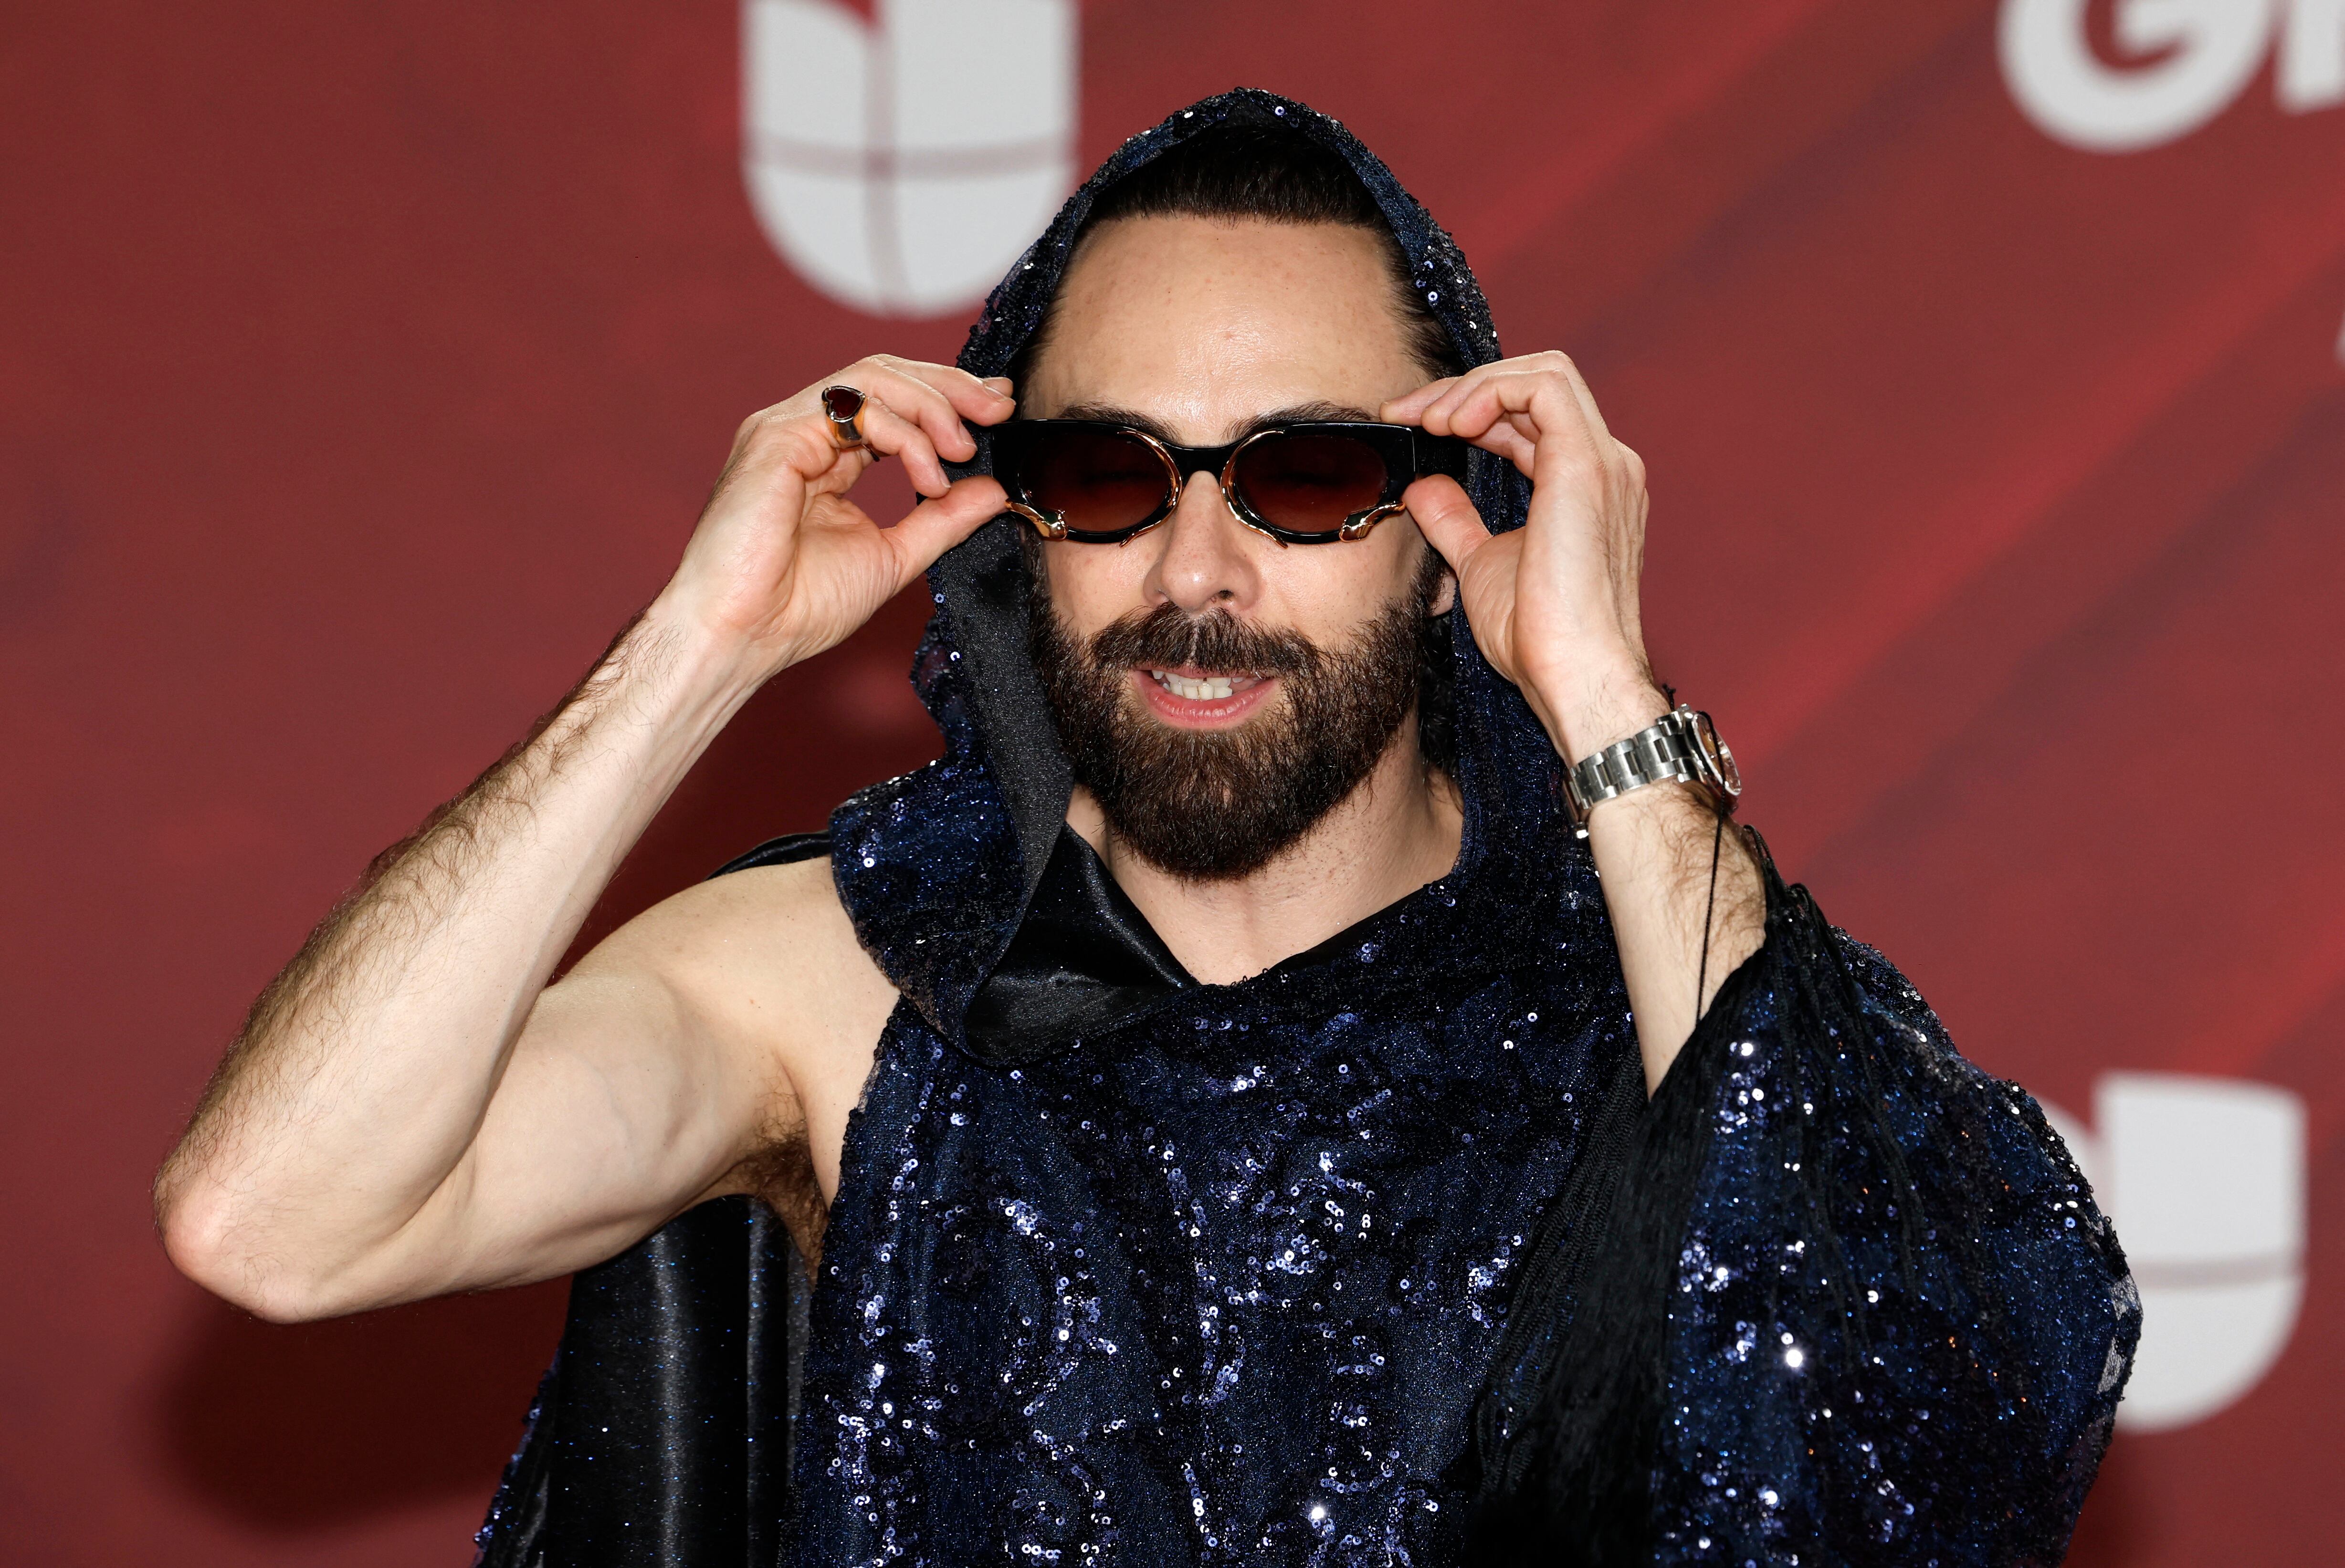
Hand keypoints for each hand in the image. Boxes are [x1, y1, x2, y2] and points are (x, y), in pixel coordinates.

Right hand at [653, 355, 1012, 680]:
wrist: (743, 635)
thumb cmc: (799, 607)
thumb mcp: (895, 556)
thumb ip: (943, 519)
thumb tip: (994, 489)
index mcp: (829, 457)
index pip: (894, 402)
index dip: (949, 397)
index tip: (1000, 409)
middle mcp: (805, 433)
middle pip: (886, 374)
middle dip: (951, 385)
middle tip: (999, 407)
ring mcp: (786, 429)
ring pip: (871, 378)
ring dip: (932, 404)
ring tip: (962, 449)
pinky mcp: (775, 436)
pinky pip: (852, 407)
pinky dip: (903, 433)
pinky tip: (928, 473)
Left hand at [1383, 351, 1666, 761]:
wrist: (1573, 675)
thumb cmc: (1538, 637)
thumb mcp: (1481, 565)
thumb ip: (1457, 521)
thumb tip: (1424, 488)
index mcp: (1586, 488)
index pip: (1532, 419)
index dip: (1473, 411)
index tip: (1416, 428)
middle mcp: (1606, 467)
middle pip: (1538, 385)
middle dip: (1467, 388)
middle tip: (1410, 414)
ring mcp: (1604, 464)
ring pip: (1545, 373)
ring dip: (1477, 385)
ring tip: (1429, 419)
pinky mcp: (1587, 467)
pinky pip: (1543, 388)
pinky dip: (1492, 391)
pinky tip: (1452, 423)